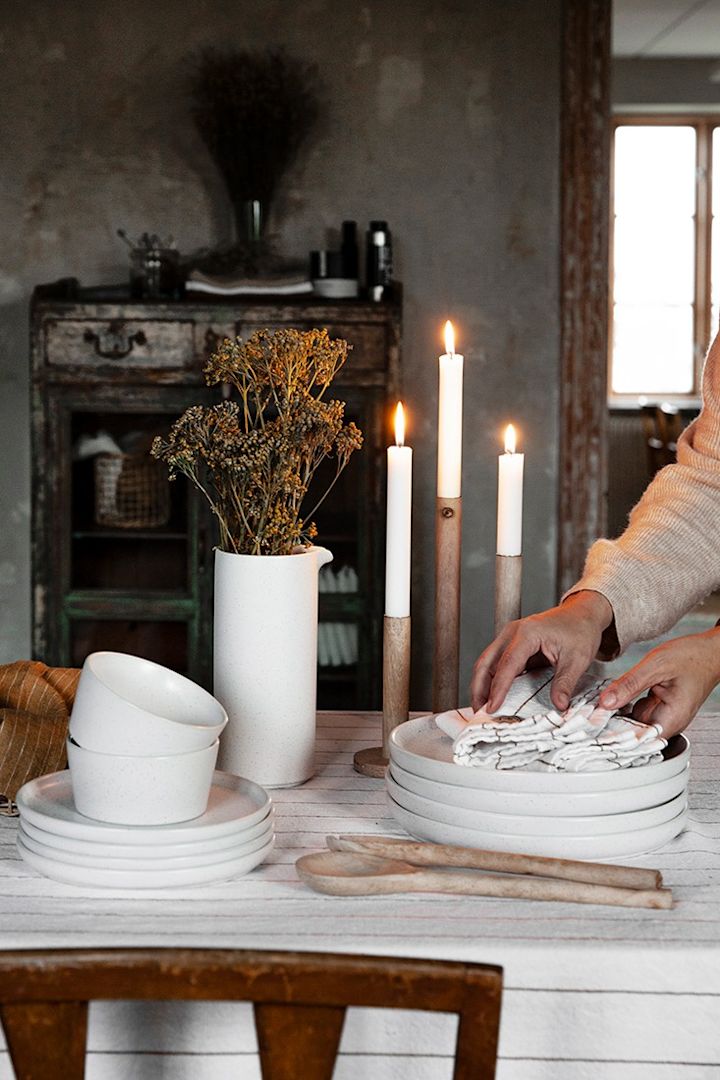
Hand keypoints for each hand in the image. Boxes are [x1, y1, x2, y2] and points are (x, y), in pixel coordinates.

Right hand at [470, 590, 613, 713]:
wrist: (582, 613)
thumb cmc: (579, 630)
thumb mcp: (578, 659)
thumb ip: (565, 683)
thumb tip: (558, 706)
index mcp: (527, 633)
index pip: (507, 664)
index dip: (498, 689)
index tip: (492, 708)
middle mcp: (512, 633)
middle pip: (486, 662)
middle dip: (479, 688)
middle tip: (480, 712)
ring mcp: (509, 637)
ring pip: (487, 663)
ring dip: (482, 685)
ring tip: (484, 708)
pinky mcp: (512, 644)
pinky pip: (496, 663)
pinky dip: (492, 680)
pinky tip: (494, 696)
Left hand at [598, 629, 719, 738]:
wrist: (709, 650)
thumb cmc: (693, 657)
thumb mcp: (656, 665)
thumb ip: (630, 684)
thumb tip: (605, 702)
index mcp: (672, 718)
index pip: (638, 740)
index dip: (615, 736)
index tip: (594, 728)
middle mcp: (669, 721)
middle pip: (633, 732)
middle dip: (613, 722)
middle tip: (592, 712)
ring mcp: (665, 715)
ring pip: (633, 720)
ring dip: (619, 712)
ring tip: (605, 701)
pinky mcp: (661, 706)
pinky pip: (638, 710)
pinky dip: (628, 703)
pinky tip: (619, 695)